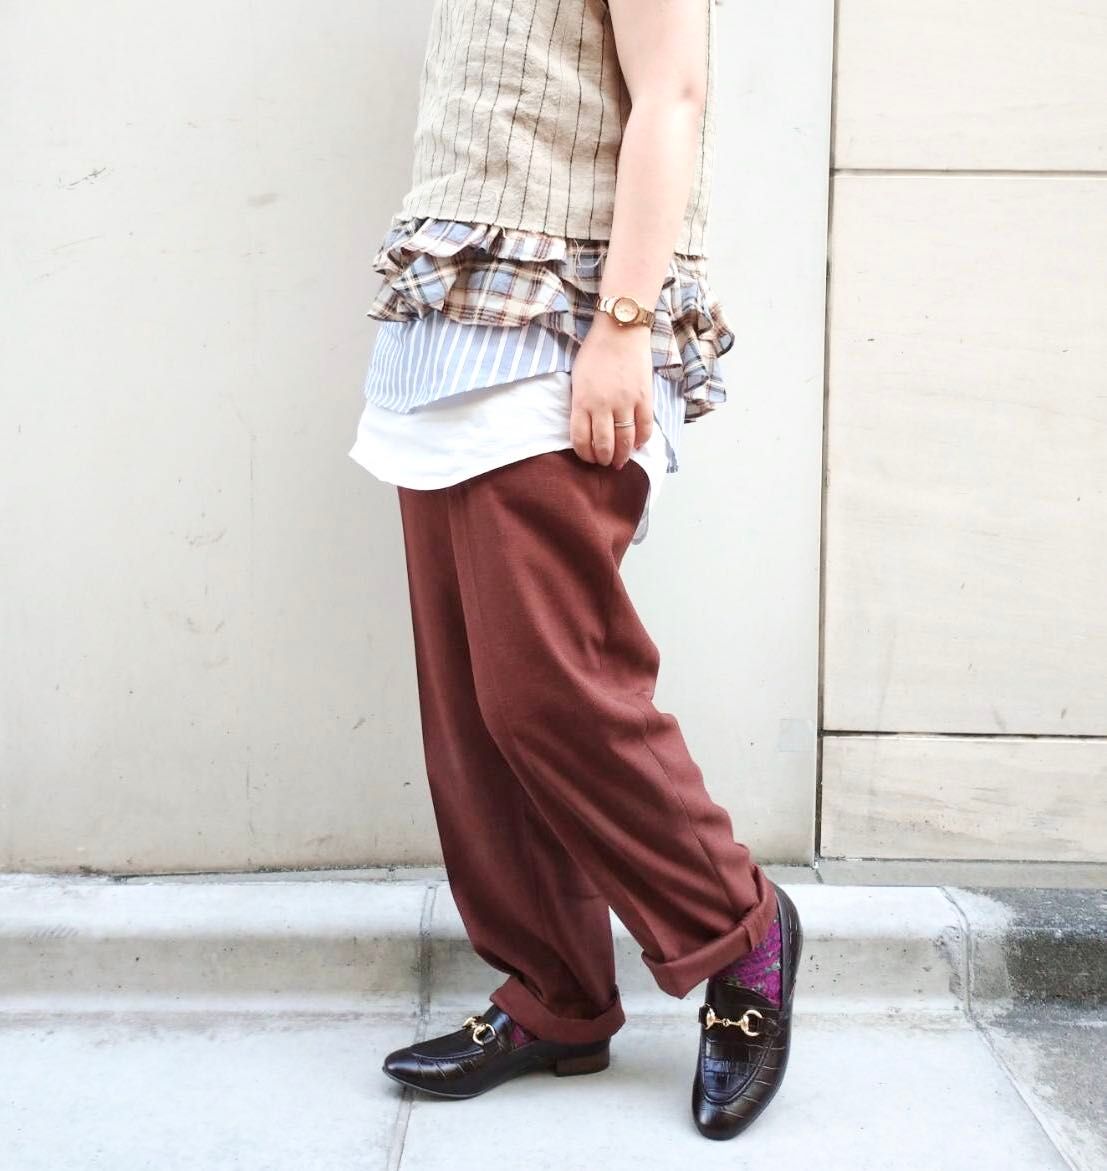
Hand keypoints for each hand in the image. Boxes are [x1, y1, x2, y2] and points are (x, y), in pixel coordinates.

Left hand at [569, 314, 653, 468]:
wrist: (620, 329)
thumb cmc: (595, 352)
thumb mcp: (577, 379)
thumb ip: (581, 404)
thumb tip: (588, 429)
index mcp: (582, 400)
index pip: (581, 439)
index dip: (584, 454)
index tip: (588, 457)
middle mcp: (603, 405)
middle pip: (604, 445)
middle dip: (603, 459)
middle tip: (605, 462)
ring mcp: (626, 402)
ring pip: (625, 441)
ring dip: (622, 456)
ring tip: (620, 460)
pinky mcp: (644, 397)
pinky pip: (645, 428)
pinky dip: (641, 441)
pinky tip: (637, 445)